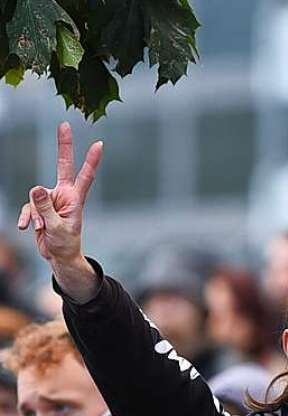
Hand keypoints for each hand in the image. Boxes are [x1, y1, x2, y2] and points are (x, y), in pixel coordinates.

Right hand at [17, 122, 101, 265]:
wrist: (58, 256)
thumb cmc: (65, 244)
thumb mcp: (56, 228)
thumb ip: (45, 208)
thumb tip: (35, 188)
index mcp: (75, 199)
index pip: (85, 176)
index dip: (91, 161)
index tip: (100, 144)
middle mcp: (64, 195)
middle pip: (62, 165)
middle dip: (63, 146)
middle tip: (65, 125)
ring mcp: (50, 199)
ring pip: (36, 196)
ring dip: (36, 214)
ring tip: (42, 229)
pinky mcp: (39, 206)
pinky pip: (28, 206)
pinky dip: (26, 217)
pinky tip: (25, 227)